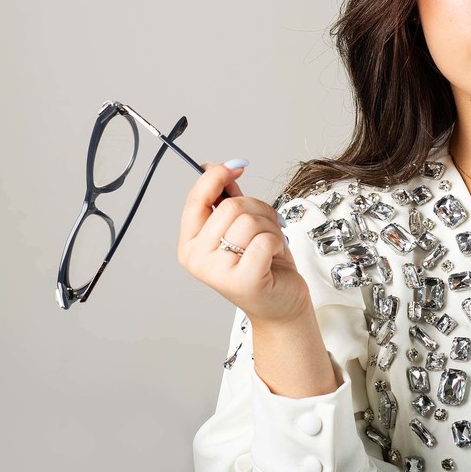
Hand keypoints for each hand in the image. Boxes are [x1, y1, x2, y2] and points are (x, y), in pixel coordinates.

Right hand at [177, 162, 311, 324]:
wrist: (281, 304)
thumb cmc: (262, 265)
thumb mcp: (240, 226)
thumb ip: (227, 198)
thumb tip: (221, 166)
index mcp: (189, 243)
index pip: (196, 199)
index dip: (215, 177)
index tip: (234, 168)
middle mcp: (196, 258)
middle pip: (230, 206)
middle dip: (257, 209)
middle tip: (266, 225)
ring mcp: (216, 272)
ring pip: (248, 221)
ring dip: (269, 227)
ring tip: (269, 243)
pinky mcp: (242, 281)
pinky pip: (264, 240)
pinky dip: (277, 242)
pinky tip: (274, 256)